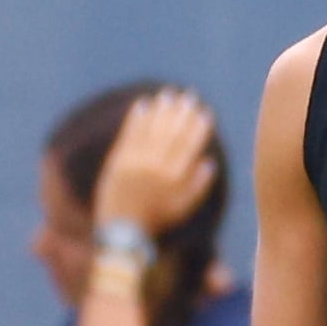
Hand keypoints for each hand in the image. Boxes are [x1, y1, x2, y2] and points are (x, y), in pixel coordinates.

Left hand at [94, 91, 217, 233]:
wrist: (121, 230)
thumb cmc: (156, 220)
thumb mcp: (183, 208)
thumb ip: (198, 186)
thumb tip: (209, 162)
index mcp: (174, 178)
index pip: (189, 145)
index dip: (197, 127)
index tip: (204, 112)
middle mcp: (155, 167)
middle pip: (171, 133)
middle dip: (181, 112)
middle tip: (188, 95)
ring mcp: (135, 163)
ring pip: (151, 130)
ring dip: (160, 110)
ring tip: (167, 95)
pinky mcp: (117, 161)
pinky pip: (129, 134)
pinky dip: (136, 119)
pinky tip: (142, 105)